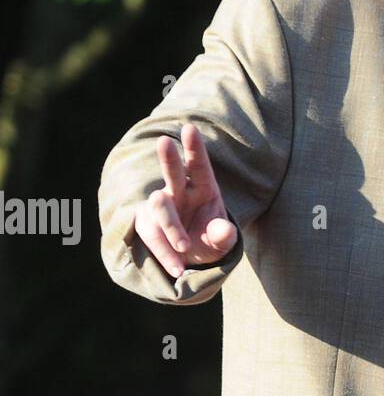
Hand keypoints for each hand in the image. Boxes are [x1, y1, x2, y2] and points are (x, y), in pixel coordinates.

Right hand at [134, 123, 237, 276]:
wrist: (190, 259)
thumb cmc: (209, 240)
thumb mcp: (221, 242)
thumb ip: (224, 236)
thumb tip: (224, 230)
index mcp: (204, 188)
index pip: (199, 166)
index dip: (195, 148)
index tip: (189, 128)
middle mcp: (180, 191)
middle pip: (172, 173)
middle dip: (169, 158)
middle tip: (164, 142)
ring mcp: (161, 206)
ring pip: (159, 207)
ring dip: (171, 228)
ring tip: (185, 250)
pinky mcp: (147, 223)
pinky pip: (151, 234)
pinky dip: (164, 252)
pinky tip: (177, 268)